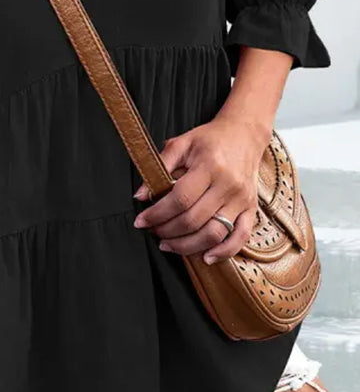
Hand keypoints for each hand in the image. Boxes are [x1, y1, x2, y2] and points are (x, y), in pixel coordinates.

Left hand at [133, 116, 269, 263]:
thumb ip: (160, 165)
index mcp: (209, 166)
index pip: (180, 199)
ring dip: (188, 246)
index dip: (157, 214)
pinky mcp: (251, 208)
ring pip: (214, 233)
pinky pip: (240, 237)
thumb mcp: (182, 143)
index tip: (141, 221)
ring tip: (169, 245)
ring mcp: (242, 199)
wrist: (244, 134)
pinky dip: (223, 252)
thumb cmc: (209, 139)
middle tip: (153, 232)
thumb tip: (140, 195)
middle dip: (168, 231)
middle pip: (194, 220)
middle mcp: (228, 185)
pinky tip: (205, 257)